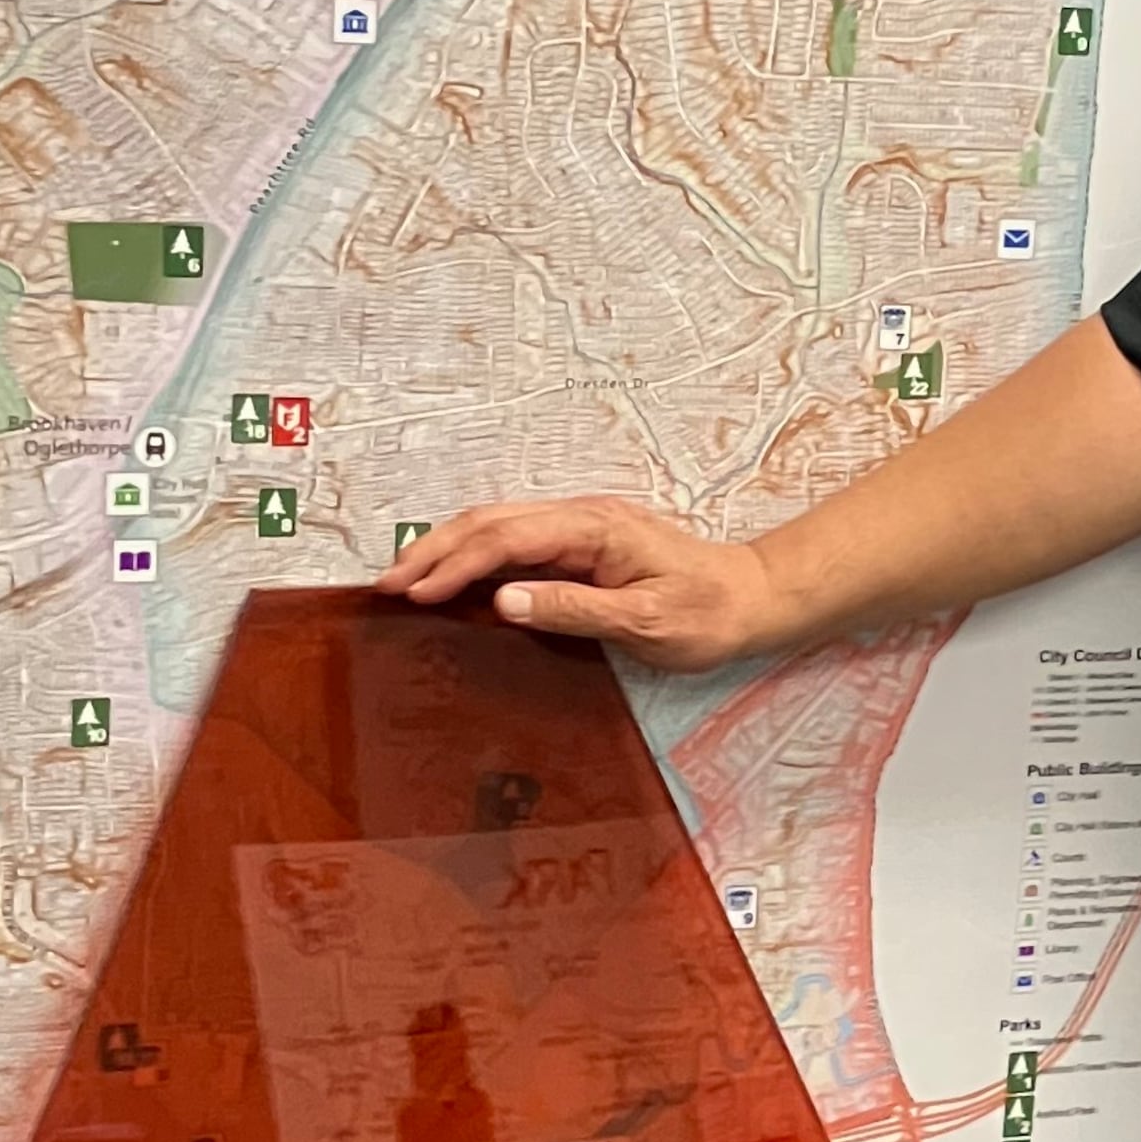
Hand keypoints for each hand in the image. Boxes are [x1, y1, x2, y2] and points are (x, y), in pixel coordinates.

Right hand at [376, 494, 782, 673]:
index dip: (455, 565)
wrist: (752, 599)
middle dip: (434, 550)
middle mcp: (582, 518)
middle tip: (388, 585)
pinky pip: (517, 542)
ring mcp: (582, 528)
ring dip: (449, 550)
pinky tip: (455, 578)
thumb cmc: (706, 615)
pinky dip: (476, 556)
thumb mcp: (644, 623)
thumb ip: (572, 610)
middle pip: (491, 523)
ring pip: (499, 528)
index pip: (506, 539)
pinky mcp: (584, 545)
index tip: (415, 593)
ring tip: (406, 578)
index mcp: (594, 529)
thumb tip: (504, 600)